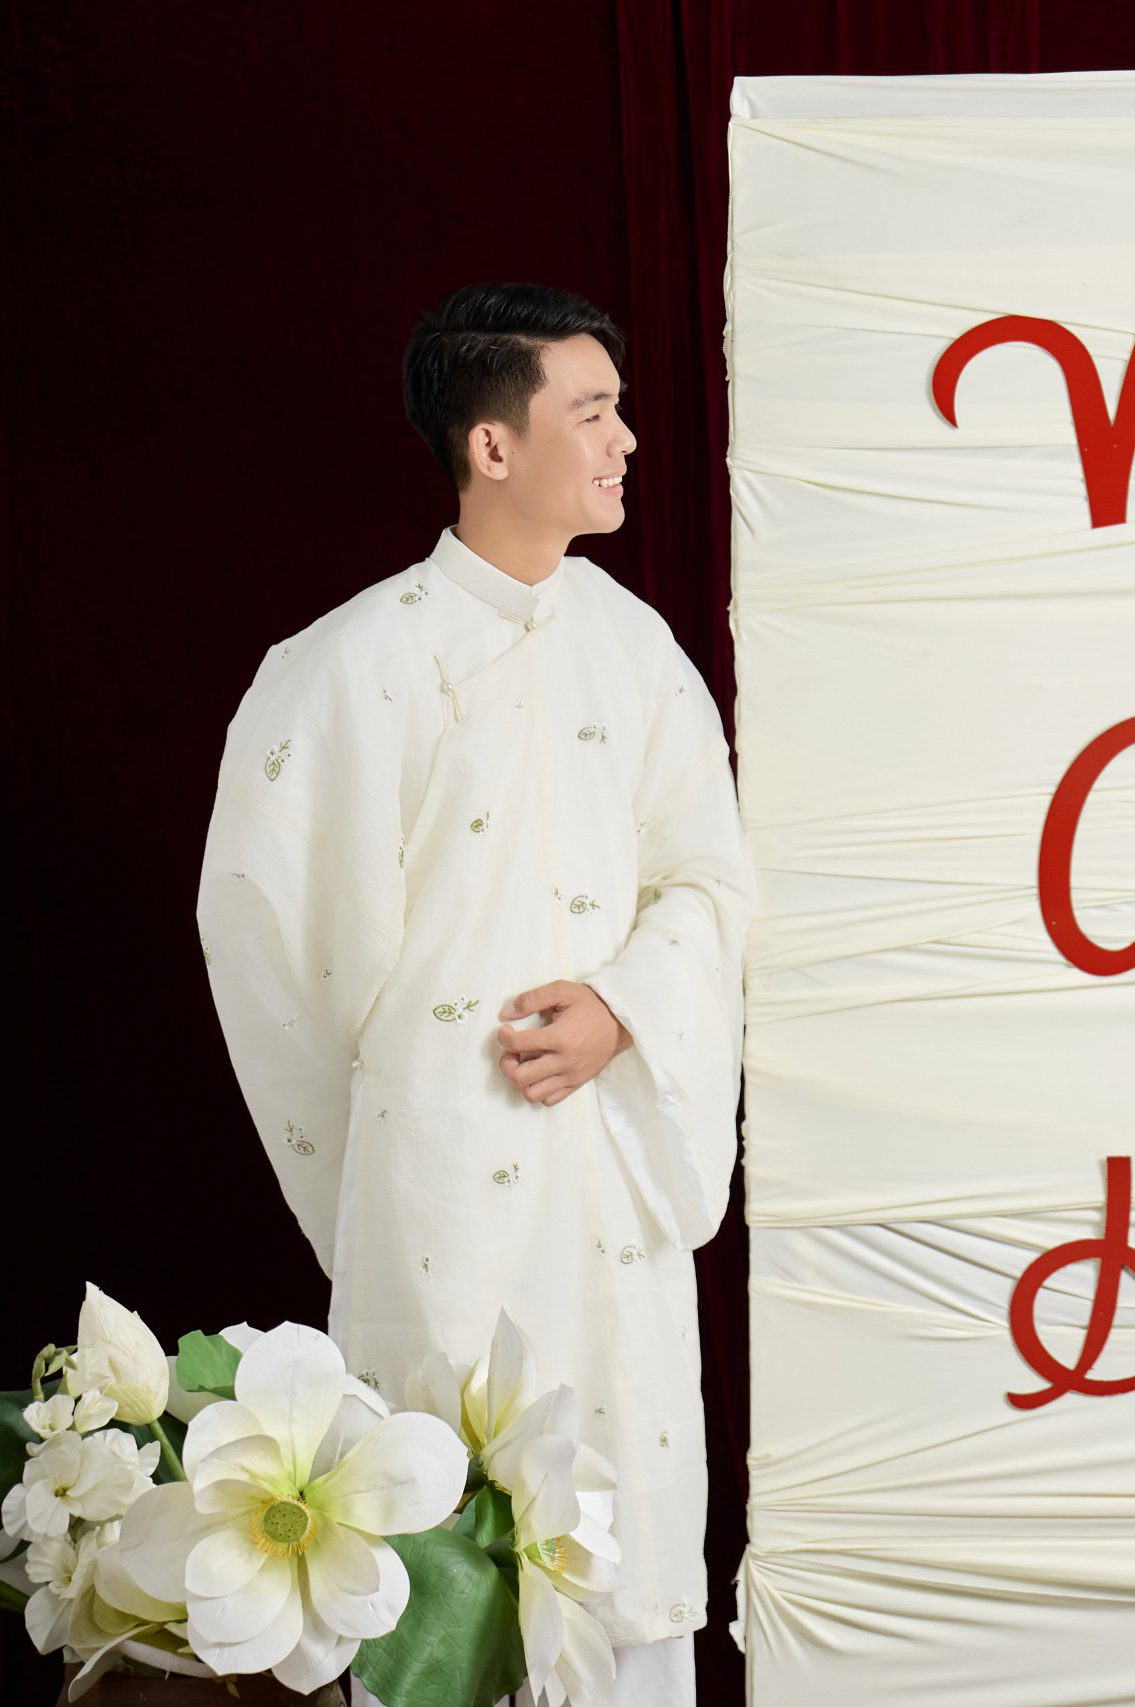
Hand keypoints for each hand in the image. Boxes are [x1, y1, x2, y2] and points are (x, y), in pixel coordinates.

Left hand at [497, 980, 633, 1106]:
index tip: (506, 1030)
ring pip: (532, 1094)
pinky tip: (540, 1073)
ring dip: (521, 1080)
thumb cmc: (590, 1005)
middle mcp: (564, 1061)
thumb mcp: (562, 990)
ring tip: (525, 1064)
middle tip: (512, 1051)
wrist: (621, 1022)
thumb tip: (506, 1013)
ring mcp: (570, 1076)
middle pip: (520, 1077)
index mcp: (559, 1037)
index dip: (503, 1036)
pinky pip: (549, 1100)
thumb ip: (532, 999)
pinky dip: (538, 1090)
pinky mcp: (576, 1084)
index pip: (517, 1044)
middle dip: (507, 1063)